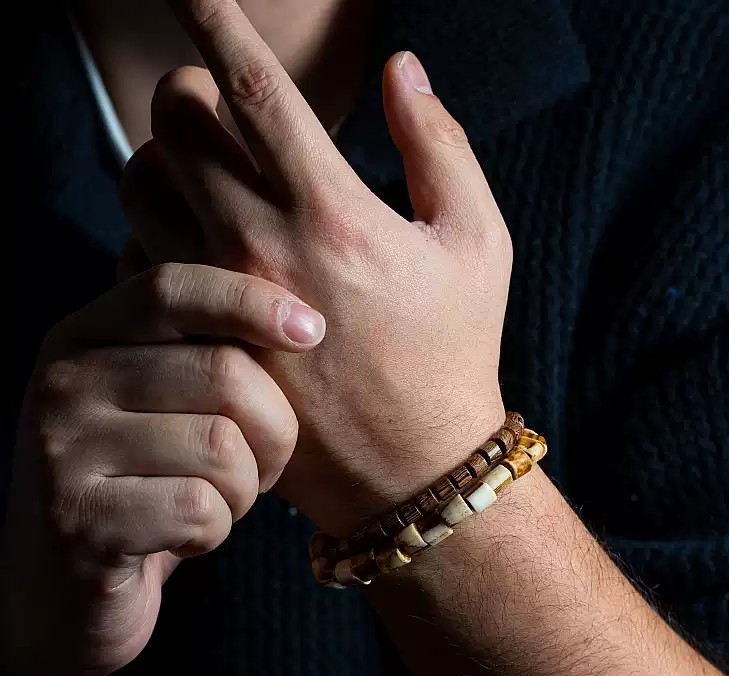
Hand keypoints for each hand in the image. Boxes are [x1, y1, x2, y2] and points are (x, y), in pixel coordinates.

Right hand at [1, 262, 323, 675]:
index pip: (174, 288)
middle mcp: (64, 382)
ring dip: (246, 488)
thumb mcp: (164, 405)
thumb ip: (206, 352)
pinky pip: (202, 511)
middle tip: (263, 463)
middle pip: (226, 375)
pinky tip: (186, 537)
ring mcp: (62, 453)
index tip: (312, 330)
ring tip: (215, 500)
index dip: (252, 300)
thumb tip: (303, 318)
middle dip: (275, 431)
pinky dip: (218, 531)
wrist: (66, 594)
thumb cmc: (146, 485)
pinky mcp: (79, 524)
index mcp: (86, 336)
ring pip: (224, 448)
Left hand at [122, 0, 512, 532]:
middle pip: (176, 121)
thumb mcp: (478, 243)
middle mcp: (262, 246)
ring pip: (142, 185)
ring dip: (163, 154)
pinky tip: (196, 239)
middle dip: (187, 88)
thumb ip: (441, 145)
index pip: (255, 87)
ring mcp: (221, 298)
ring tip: (204, 167)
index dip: (217, 17)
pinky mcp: (203, 340)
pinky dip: (155, 226)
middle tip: (217, 101)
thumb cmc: (453, 352)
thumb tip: (403, 72)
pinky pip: (139, 256)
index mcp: (335, 212)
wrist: (409, 466)